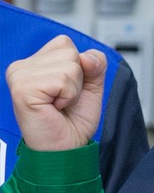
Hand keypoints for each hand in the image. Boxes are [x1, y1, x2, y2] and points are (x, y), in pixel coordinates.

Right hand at [5, 35, 106, 150]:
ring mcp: (20, 75)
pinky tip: (54, 108)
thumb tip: (86, 56)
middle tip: (63, 101)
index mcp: (34, 62)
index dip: (79, 68)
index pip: (65, 43)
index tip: (66, 91)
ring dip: (73, 90)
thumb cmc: (73, 121)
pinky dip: (68, 96)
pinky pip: (64, 80)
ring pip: (69, 64)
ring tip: (59, 105)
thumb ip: (95, 64)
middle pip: (69, 51)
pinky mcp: (23, 88)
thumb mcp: (91, 86)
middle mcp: (22, 66)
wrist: (66, 149)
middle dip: (77, 79)